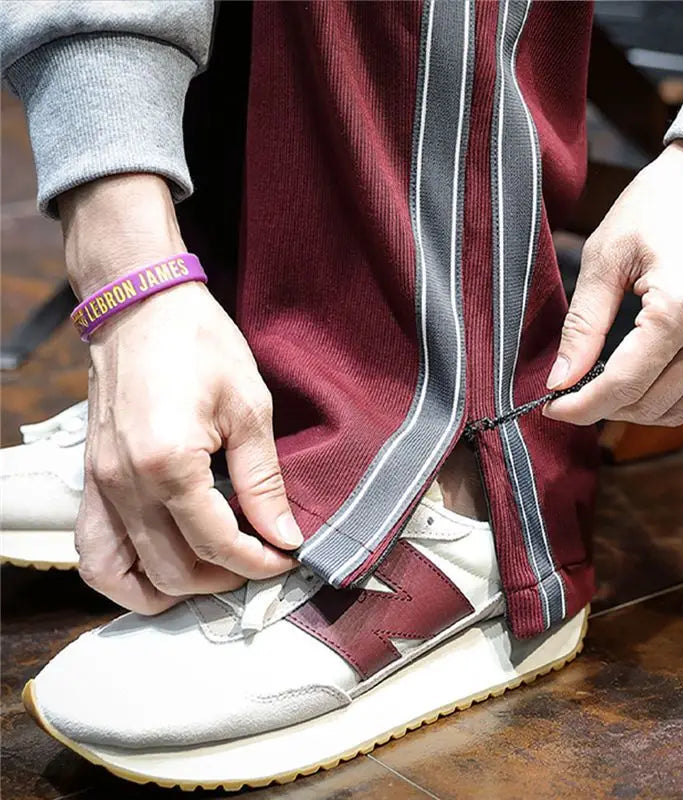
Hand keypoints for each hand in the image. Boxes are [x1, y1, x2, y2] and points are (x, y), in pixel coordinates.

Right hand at [60, 175, 298, 613]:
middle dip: (224, 578)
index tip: (287, 557)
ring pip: (121, 576)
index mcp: (168, 464)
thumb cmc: (199, 344)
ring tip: (213, 572)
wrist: (141, 307)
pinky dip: (125, 574)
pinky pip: (93, 550)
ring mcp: (99, 485)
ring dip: (171, 588)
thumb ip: (263, 480)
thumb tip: (283, 535)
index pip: (216, 543)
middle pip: (173, 569)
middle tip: (261, 560)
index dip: (258, 561)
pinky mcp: (91, 479)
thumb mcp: (249, 408)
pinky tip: (161, 566)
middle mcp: (124, 484)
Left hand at [543, 140, 682, 426]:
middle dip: (601, 409)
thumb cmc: (661, 202)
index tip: (551, 408)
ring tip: (595, 390)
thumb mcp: (606, 257)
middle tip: (566, 396)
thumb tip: (560, 378)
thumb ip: (582, 325)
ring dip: (630, 410)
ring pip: (675, 409)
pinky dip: (661, 398)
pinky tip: (632, 381)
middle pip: (649, 404)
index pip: (623, 385)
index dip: (581, 406)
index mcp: (682, 309)